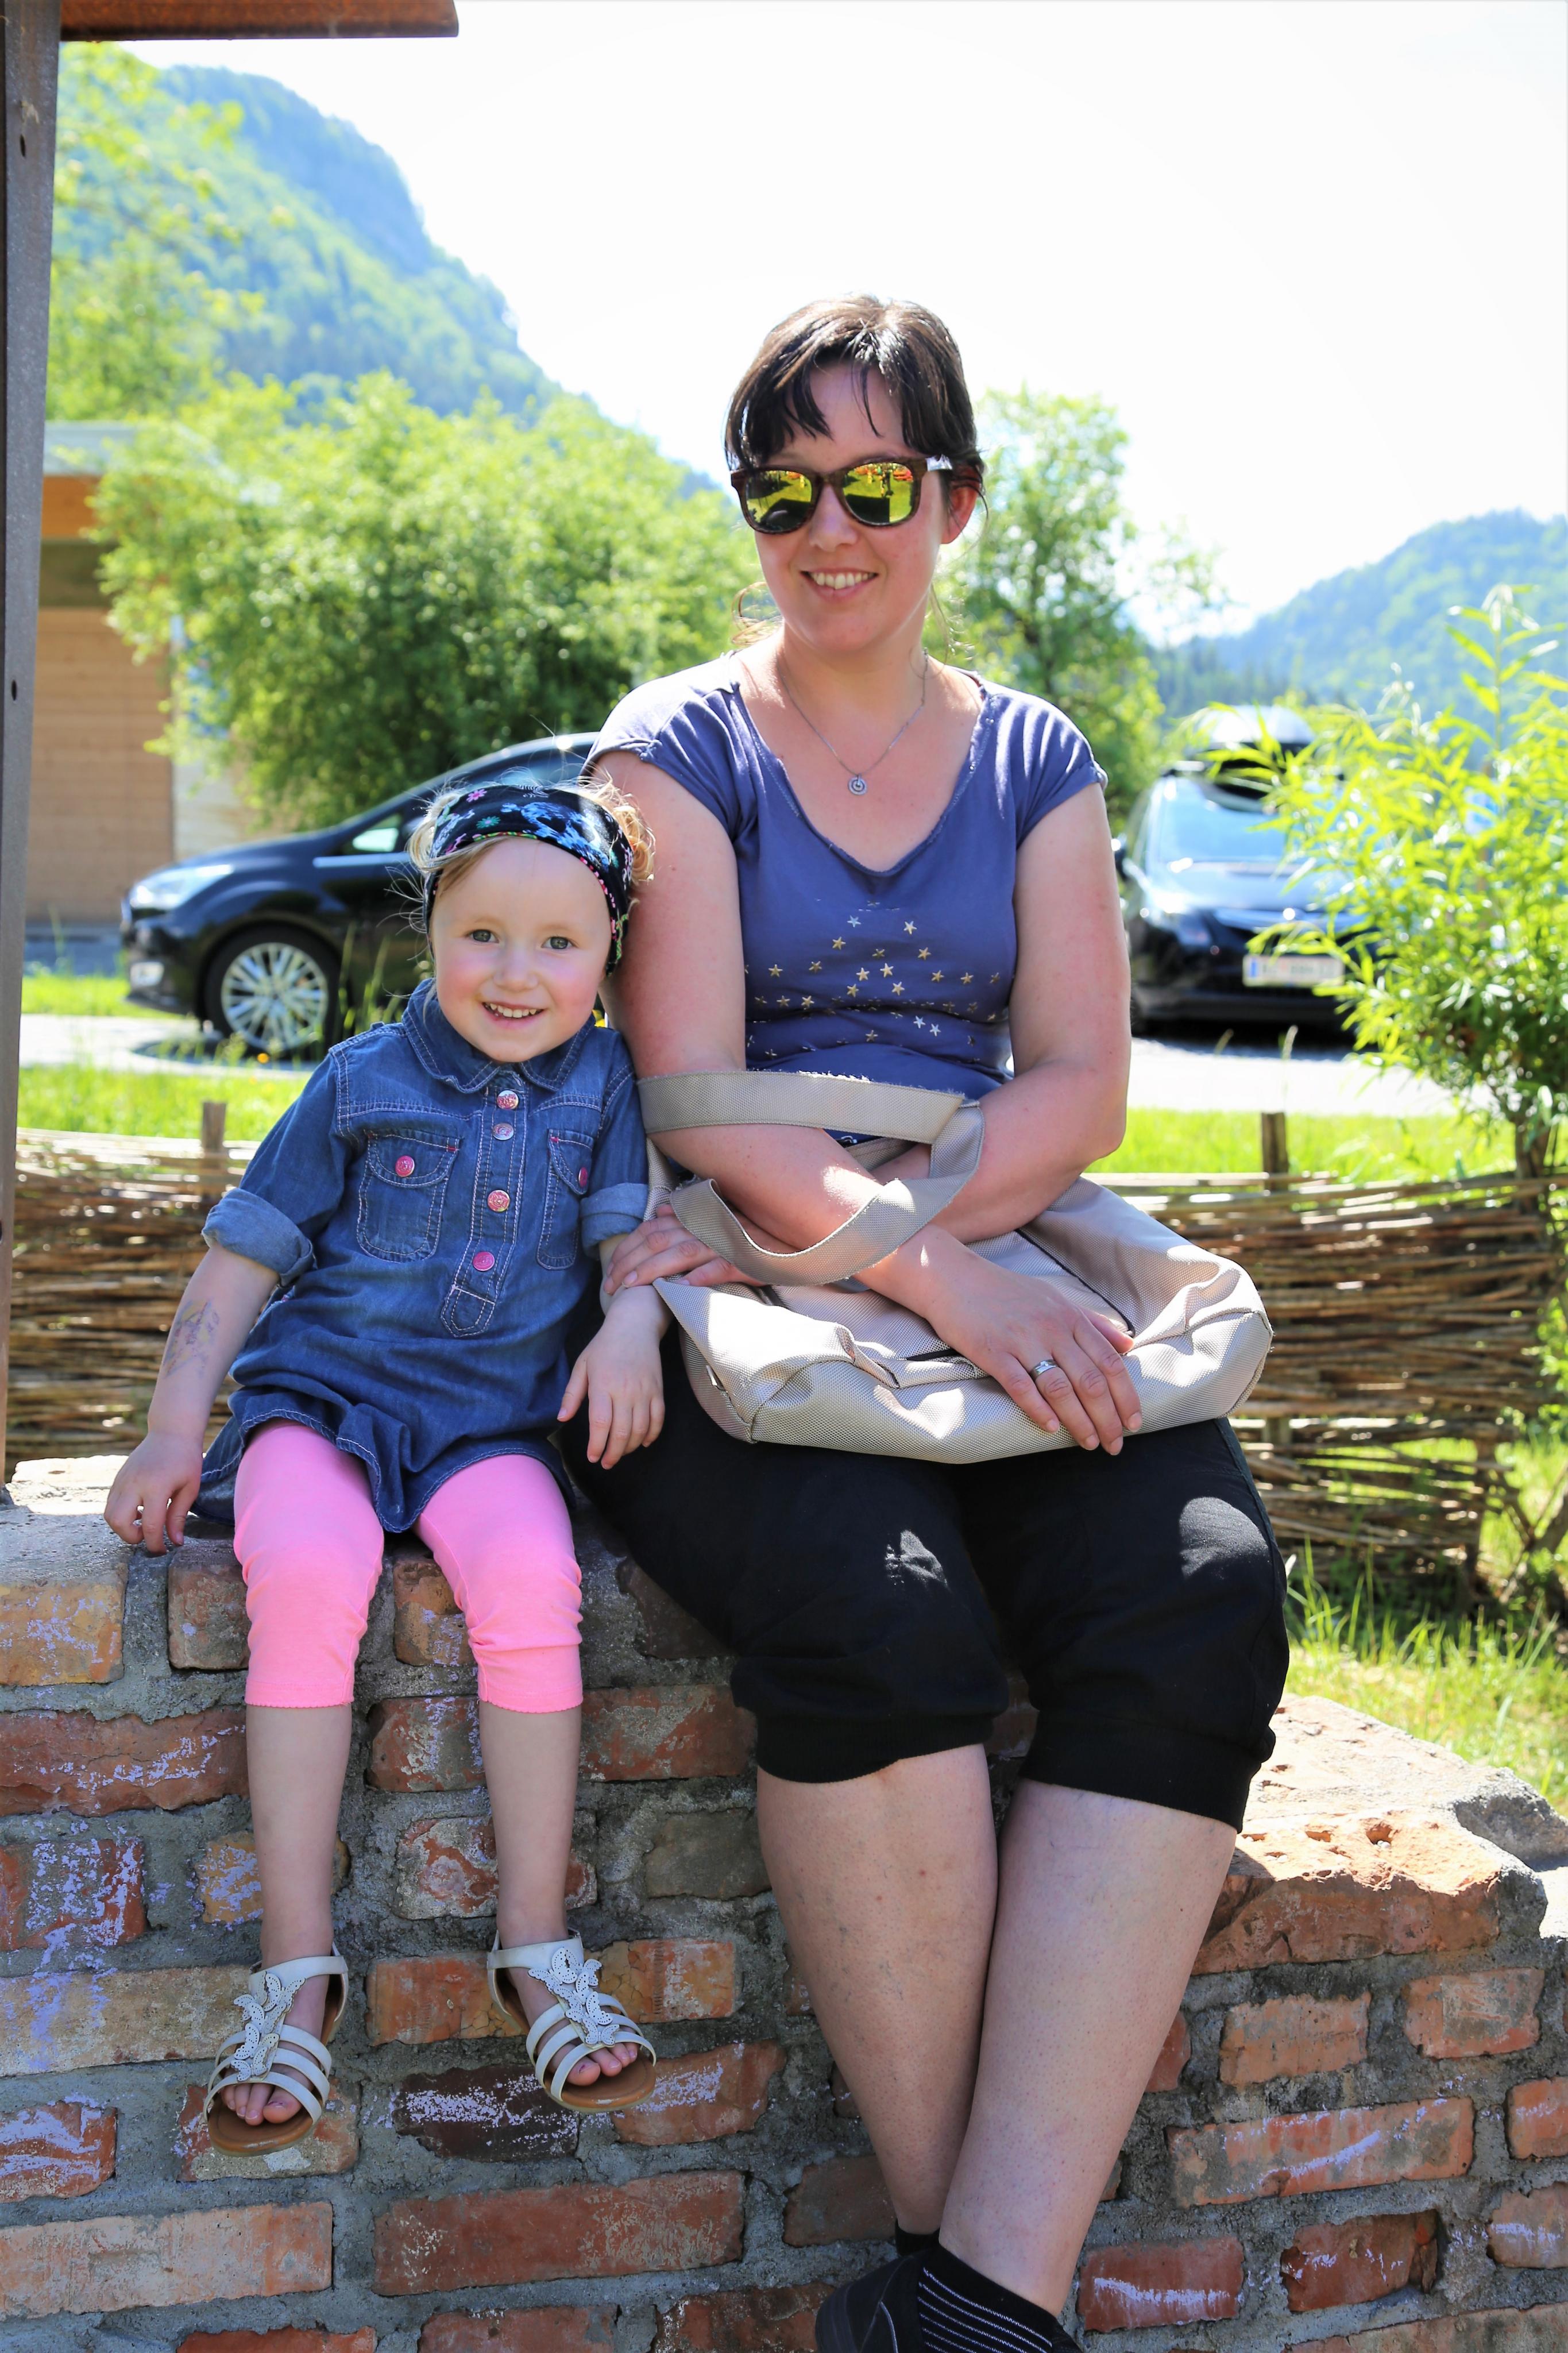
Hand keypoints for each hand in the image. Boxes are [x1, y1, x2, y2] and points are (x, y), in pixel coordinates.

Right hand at [105, 1431, 204, 1552]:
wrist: (171, 1432)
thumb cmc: (186, 1459)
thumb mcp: (190, 1488)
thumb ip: (179, 1516)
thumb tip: (175, 1542)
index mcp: (156, 1486)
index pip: (151, 1525)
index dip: (155, 1544)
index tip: (163, 1551)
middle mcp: (134, 1483)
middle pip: (119, 1522)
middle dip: (131, 1537)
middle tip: (148, 1535)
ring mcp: (122, 1480)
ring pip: (109, 1514)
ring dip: (123, 1526)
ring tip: (144, 1522)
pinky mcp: (118, 1478)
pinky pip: (110, 1503)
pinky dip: (121, 1514)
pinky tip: (139, 1510)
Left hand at [558, 1290, 665, 1467]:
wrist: (635, 1325)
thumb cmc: (604, 1346)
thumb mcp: (582, 1365)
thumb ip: (572, 1394)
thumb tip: (561, 1418)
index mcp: (603, 1384)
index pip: (601, 1423)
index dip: (597, 1445)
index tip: (593, 1457)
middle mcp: (625, 1390)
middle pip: (621, 1431)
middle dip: (613, 1453)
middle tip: (606, 1463)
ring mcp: (645, 1391)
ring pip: (640, 1429)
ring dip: (629, 1447)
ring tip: (620, 1453)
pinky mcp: (658, 1390)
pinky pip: (658, 1419)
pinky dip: (651, 1435)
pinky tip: (642, 1443)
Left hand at [604, 1203, 759, 1294]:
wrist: (788, 1243)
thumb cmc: (747, 1234)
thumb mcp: (716, 1219)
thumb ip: (687, 1213)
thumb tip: (660, 1211)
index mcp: (694, 1218)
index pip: (651, 1230)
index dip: (628, 1249)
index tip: (612, 1272)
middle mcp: (704, 1228)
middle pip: (658, 1242)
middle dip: (631, 1264)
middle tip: (612, 1286)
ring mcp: (723, 1244)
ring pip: (682, 1254)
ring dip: (655, 1270)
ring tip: (634, 1287)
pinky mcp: (742, 1261)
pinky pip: (718, 1268)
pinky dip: (699, 1277)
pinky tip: (682, 1289)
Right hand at [902, 1242, 1139, 1453]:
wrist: (953, 1277)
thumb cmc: (1006, 1291)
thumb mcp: (1055, 1298)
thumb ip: (1092, 1323)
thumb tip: (1128, 1345)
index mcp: (1070, 1317)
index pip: (1109, 1362)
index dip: (1126, 1396)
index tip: (1134, 1422)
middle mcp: (1051, 1329)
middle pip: (1091, 1380)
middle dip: (1108, 1418)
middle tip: (1115, 1444)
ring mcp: (1021, 1341)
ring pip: (1061, 1387)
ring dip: (1079, 1420)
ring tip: (1090, 1443)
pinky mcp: (993, 1352)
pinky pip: (1020, 1385)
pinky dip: (1038, 1409)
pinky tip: (1051, 1427)